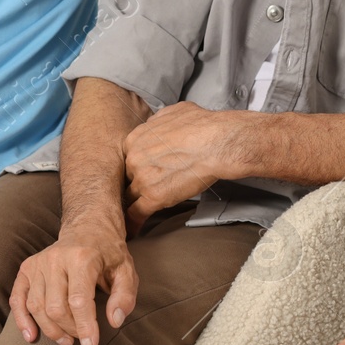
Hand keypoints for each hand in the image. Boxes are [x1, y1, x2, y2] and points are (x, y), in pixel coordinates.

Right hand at [9, 224, 136, 344]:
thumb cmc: (108, 253)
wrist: (88, 227)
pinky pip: (17, 298)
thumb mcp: (126, 270)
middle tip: (83, 336)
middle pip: (55, 307)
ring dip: (51, 329)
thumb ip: (124, 296)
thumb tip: (114, 321)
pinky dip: (21, 319)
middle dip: (70, 329)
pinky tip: (31, 335)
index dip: (85, 327)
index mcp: (82, 258)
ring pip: (36, 306)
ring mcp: (38, 263)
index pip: (79, 300)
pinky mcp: (27, 268)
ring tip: (66, 338)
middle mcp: (55, 259)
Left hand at [122, 102, 241, 231]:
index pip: (128, 159)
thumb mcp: (173, 113)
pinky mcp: (153, 198)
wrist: (216, 142)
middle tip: (143, 191)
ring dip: (133, 204)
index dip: (135, 168)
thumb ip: (158, 122)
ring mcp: (142, 179)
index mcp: (135, 139)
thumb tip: (158, 125)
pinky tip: (132, 232)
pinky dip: (134, 224)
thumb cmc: (201, 125)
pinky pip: (136, 214)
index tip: (140, 174)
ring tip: (131, 215)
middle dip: (135, 184)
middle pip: (128, 177)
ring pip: (130, 197)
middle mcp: (133, 159)